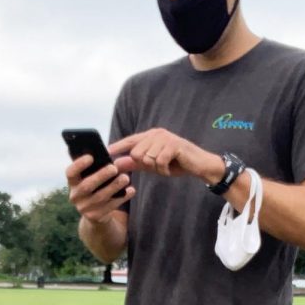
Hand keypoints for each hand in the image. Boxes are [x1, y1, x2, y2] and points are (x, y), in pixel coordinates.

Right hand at [65, 155, 134, 223]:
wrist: (94, 215)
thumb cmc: (95, 189)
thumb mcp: (90, 179)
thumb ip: (95, 169)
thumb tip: (110, 159)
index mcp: (72, 183)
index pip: (70, 172)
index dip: (79, 164)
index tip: (91, 157)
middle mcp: (75, 196)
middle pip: (86, 186)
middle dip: (101, 176)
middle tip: (114, 168)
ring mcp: (84, 208)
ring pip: (100, 197)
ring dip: (114, 186)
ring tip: (126, 178)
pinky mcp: (95, 216)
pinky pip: (110, 206)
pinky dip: (122, 198)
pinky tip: (131, 190)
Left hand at [108, 128, 223, 180]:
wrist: (199, 165)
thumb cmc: (175, 163)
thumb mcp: (152, 164)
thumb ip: (134, 163)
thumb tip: (116, 165)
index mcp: (150, 136)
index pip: (129, 140)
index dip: (117, 147)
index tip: (106, 152)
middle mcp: (156, 134)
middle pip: (136, 153)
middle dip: (146, 165)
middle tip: (159, 166)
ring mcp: (165, 138)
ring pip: (148, 159)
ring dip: (157, 168)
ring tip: (167, 166)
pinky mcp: (174, 145)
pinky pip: (160, 162)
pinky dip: (165, 170)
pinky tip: (172, 168)